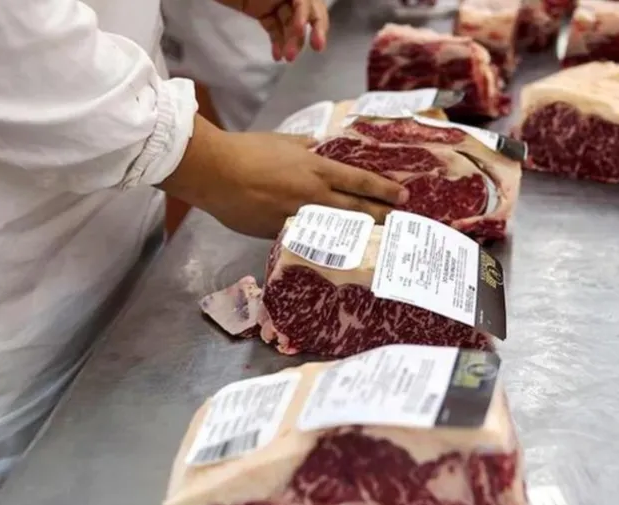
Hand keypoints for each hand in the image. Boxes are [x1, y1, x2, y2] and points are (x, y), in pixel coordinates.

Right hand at [161, 116, 406, 238]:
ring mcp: (299, 217)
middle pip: (356, 210)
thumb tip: (321, 146)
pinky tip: (337, 250)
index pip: (360, 181)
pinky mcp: (280, 233)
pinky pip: (308, 238)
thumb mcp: (284, 140)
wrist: (216, 172)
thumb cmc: (248, 150)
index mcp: (317, 169)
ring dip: (359, 235)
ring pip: (337, 229)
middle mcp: (313, 196)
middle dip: (381, 217)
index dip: (384, 190)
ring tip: (378, 240)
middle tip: (400, 223)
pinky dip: (324, 243)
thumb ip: (307, 146)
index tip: (402, 196)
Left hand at [217, 0, 329, 61]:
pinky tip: (277, 55)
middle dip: (314, 29)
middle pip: (307, 10)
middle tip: (317, 47)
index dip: (306, 13)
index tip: (301, 29)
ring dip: (293, 41)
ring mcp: (274, 1)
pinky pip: (275, 28)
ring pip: (291, 23)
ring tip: (288, 58)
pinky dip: (278, 42)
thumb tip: (300, 1)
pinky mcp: (262, 12)